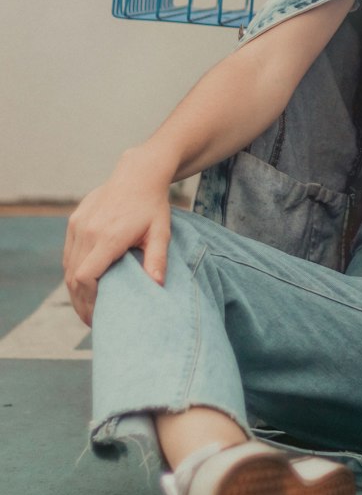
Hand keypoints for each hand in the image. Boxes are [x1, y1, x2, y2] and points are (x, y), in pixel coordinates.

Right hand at [63, 162, 172, 327]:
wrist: (138, 174)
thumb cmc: (153, 205)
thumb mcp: (161, 232)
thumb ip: (157, 260)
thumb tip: (156, 287)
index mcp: (108, 236)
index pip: (85, 277)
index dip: (88, 300)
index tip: (98, 315)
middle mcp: (88, 231)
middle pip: (73, 277)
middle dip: (80, 302)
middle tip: (92, 320)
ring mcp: (78, 224)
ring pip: (67, 266)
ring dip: (74, 289)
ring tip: (87, 307)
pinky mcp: (75, 220)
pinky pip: (68, 253)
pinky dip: (72, 271)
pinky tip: (83, 285)